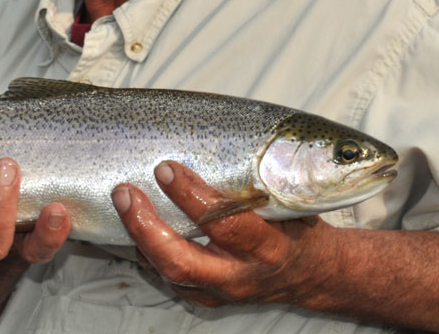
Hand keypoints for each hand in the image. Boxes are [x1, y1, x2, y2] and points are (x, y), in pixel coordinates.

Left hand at [111, 160, 327, 308]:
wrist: (314, 274)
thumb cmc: (300, 227)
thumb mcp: (291, 202)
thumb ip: (260, 181)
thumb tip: (217, 140)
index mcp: (267, 247)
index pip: (224, 224)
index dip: (191, 197)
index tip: (166, 169)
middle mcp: (240, 276)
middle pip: (181, 261)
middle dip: (146, 227)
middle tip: (125, 193)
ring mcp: (221, 292)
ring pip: (169, 274)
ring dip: (139, 238)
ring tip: (123, 203)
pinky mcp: (209, 299)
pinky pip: (169, 281)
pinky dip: (147, 255)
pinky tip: (135, 231)